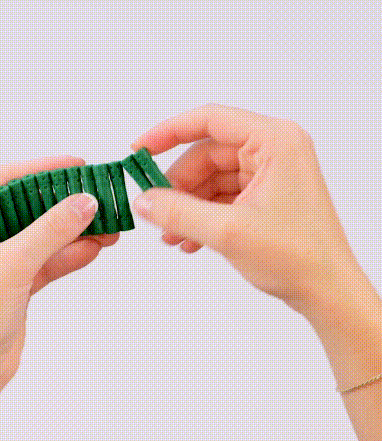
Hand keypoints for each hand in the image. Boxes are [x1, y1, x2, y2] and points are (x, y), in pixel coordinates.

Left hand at [0, 156, 118, 388]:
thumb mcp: (13, 263)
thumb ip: (52, 229)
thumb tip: (83, 203)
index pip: (4, 180)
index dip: (42, 170)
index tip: (75, 166)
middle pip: (28, 206)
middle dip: (64, 205)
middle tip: (96, 195)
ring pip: (41, 233)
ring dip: (73, 231)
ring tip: (106, 223)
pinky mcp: (14, 278)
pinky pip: (46, 258)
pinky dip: (69, 254)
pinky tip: (94, 247)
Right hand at [131, 103, 357, 306]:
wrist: (327, 292)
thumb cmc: (298, 257)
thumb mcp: (228, 231)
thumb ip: (178, 212)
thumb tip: (143, 201)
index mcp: (274, 142)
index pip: (210, 121)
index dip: (169, 132)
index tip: (140, 150)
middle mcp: (273, 152)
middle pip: (207, 156)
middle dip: (177, 186)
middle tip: (154, 209)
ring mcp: (269, 176)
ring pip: (211, 180)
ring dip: (187, 207)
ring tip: (170, 234)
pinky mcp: (265, 198)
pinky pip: (222, 198)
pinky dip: (202, 216)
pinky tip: (188, 240)